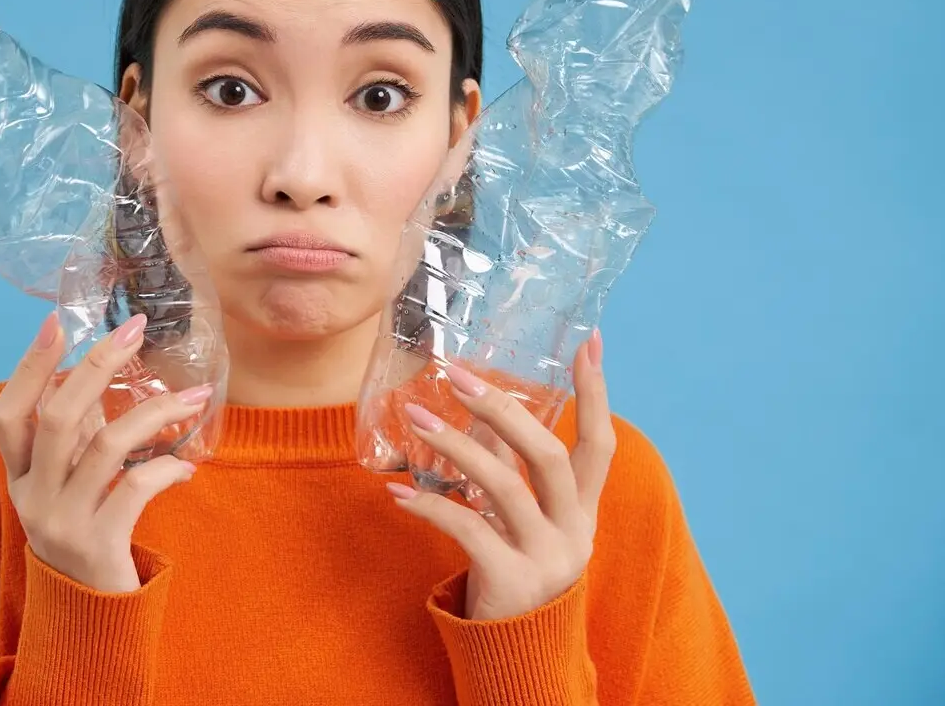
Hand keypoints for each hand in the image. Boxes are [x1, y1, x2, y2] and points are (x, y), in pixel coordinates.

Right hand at [0, 311, 211, 592]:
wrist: (89, 616)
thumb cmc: (85, 533)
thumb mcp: (66, 486)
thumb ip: (75, 439)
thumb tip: (99, 375)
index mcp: (19, 476)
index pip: (9, 413)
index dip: (28, 367)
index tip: (56, 322)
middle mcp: (32, 496)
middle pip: (58, 418)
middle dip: (98, 366)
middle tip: (135, 330)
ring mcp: (63, 521)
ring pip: (106, 446)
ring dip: (155, 412)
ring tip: (193, 396)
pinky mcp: (99, 544)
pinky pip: (136, 488)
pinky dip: (167, 468)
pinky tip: (187, 465)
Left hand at [387, 330, 615, 621]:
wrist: (518, 656)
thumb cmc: (515, 571)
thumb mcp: (522, 519)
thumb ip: (510, 468)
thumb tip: (485, 408)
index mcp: (583, 511)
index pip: (600, 443)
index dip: (596, 394)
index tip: (589, 341)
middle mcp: (574, 532)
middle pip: (547, 456)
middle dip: (502, 410)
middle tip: (457, 375)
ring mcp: (546, 558)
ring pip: (502, 486)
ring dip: (454, 446)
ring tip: (414, 416)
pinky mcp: (510, 582)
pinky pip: (466, 529)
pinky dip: (429, 506)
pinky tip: (397, 493)